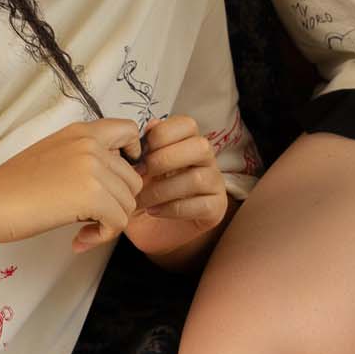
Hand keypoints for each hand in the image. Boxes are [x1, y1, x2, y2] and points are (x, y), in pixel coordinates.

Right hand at [0, 118, 143, 252]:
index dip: (131, 157)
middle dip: (117, 203)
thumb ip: (84, 158)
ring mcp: (93, 168)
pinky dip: (102, 236)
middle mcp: (91, 144)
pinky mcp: (92, 196)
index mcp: (81, 132)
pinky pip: (119, 222)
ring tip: (81, 229)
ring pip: (128, 203)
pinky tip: (79, 239)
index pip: (129, 130)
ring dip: (109, 223)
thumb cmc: (12, 186)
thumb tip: (113, 180)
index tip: (113, 179)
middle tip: (90, 218)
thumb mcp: (53, 156)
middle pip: (133, 179)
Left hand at [124, 115, 228, 258]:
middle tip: (140, 175)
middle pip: (200, 146)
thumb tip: (151, 124)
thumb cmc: (144, 192)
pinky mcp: (216, 209)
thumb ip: (145, 146)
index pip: (187, 124)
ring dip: (162, 190)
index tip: (139, 153)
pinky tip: (153, 211)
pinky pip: (201, 205)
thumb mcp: (138, 169)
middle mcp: (206, 160)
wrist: (148, 229)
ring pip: (198, 178)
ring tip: (141, 200)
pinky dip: (172, 209)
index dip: (162, 134)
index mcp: (187, 142)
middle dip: (164, 159)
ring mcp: (215, 184)